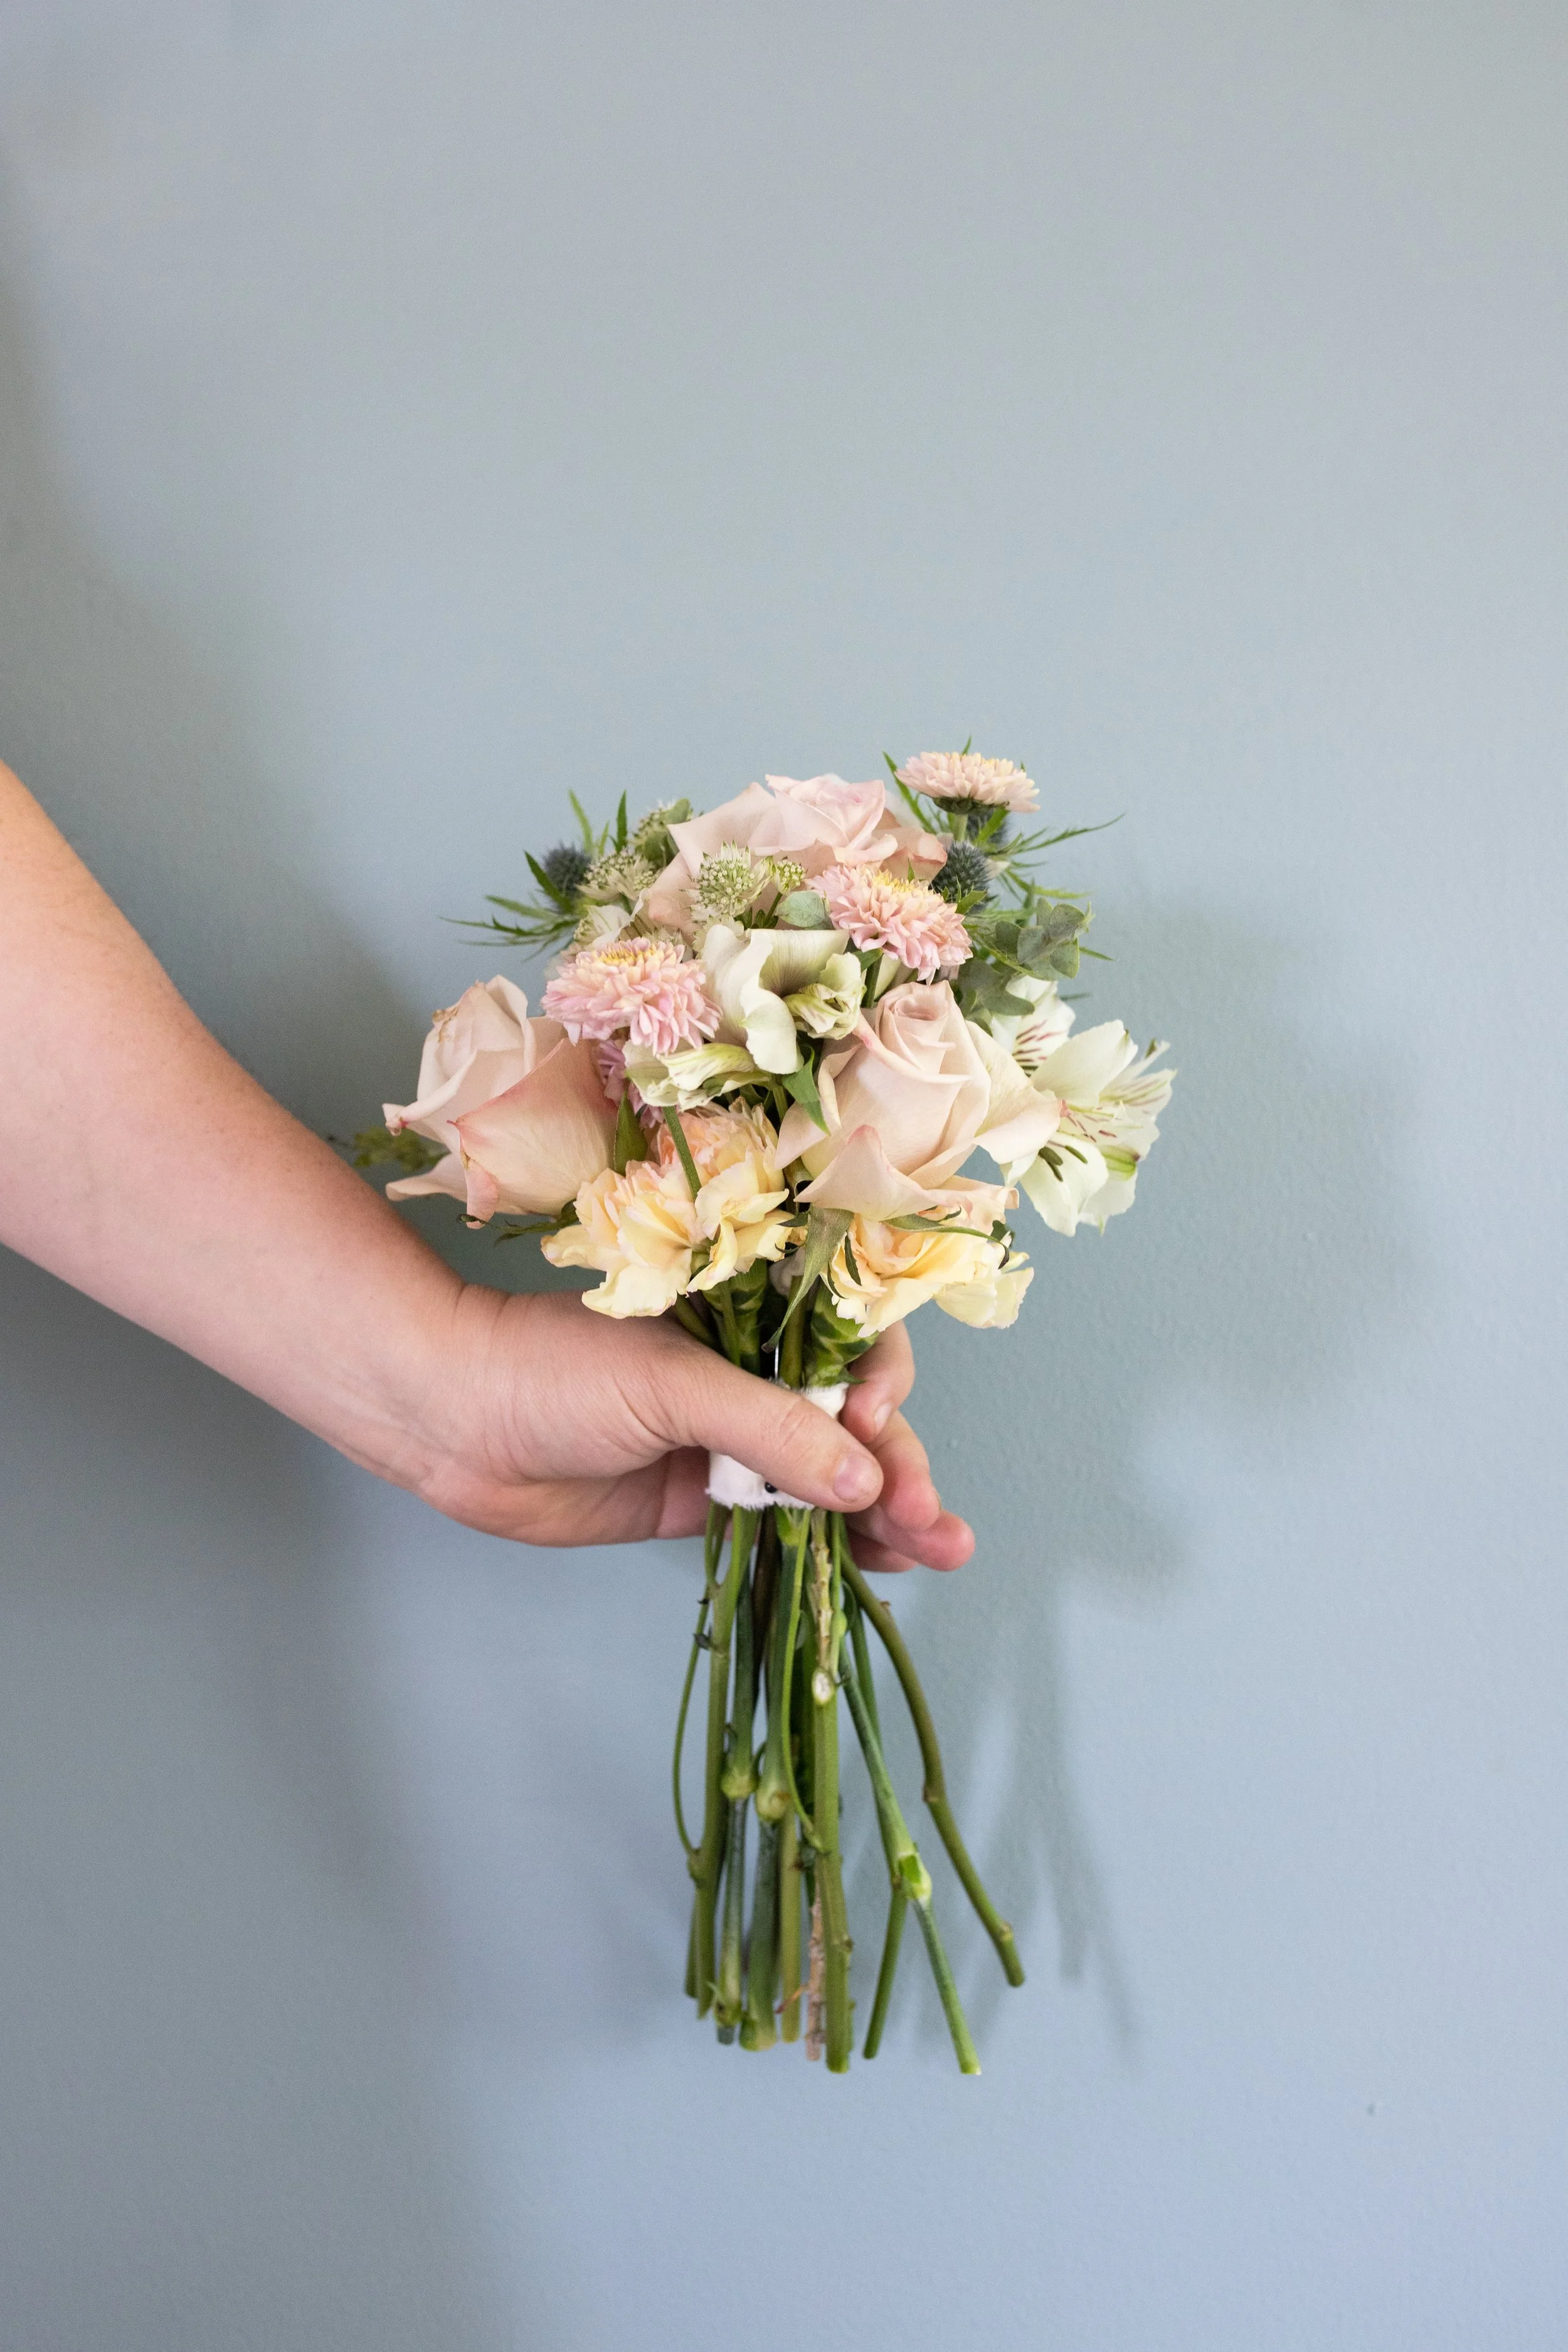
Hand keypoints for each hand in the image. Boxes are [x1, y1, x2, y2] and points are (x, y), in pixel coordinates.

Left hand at [408, 1287, 974, 1571]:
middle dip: (899, 1466)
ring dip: (887, 1513)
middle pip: (852, 1421)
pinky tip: (884, 1567)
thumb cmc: (551, 1367)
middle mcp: (749, 1373)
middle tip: (930, 1519)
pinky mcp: (702, 1500)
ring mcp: (727, 1441)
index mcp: (749, 1312)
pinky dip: (833, 1545)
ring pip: (829, 1478)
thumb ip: (771, 1432)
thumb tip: (865, 1480)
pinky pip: (785, 1523)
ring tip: (943, 1549)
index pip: (848, 1343)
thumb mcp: (672, 1384)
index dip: (877, 1387)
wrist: (451, 1419)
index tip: (872, 1422)